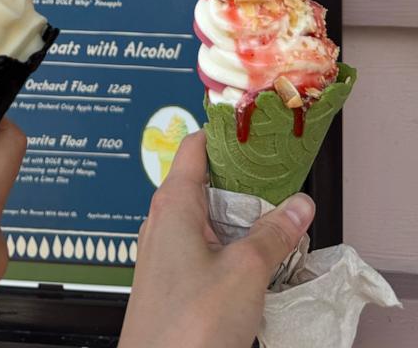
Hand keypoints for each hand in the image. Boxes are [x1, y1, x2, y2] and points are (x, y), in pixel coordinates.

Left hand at [119, 131, 314, 347]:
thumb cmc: (185, 328)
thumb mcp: (245, 272)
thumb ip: (274, 234)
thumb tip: (297, 207)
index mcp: (172, 204)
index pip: (196, 147)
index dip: (226, 135)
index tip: (256, 133)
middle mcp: (162, 222)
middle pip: (206, 183)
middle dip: (244, 186)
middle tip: (281, 187)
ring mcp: (164, 253)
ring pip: (207, 220)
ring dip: (240, 222)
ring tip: (276, 229)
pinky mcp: (171, 282)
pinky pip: (204, 250)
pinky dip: (230, 250)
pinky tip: (255, 267)